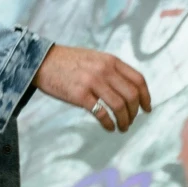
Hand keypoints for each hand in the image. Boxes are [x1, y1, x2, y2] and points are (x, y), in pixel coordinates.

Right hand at [35, 44, 151, 132]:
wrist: (41, 61)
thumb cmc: (67, 62)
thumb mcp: (94, 58)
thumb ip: (111, 69)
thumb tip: (127, 89)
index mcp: (111, 60)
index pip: (138, 80)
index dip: (145, 97)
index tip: (146, 108)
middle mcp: (104, 70)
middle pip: (131, 96)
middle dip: (134, 112)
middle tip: (131, 121)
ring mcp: (92, 82)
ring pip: (119, 106)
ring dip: (124, 121)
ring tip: (122, 127)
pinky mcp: (80, 95)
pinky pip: (101, 113)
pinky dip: (109, 123)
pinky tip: (109, 127)